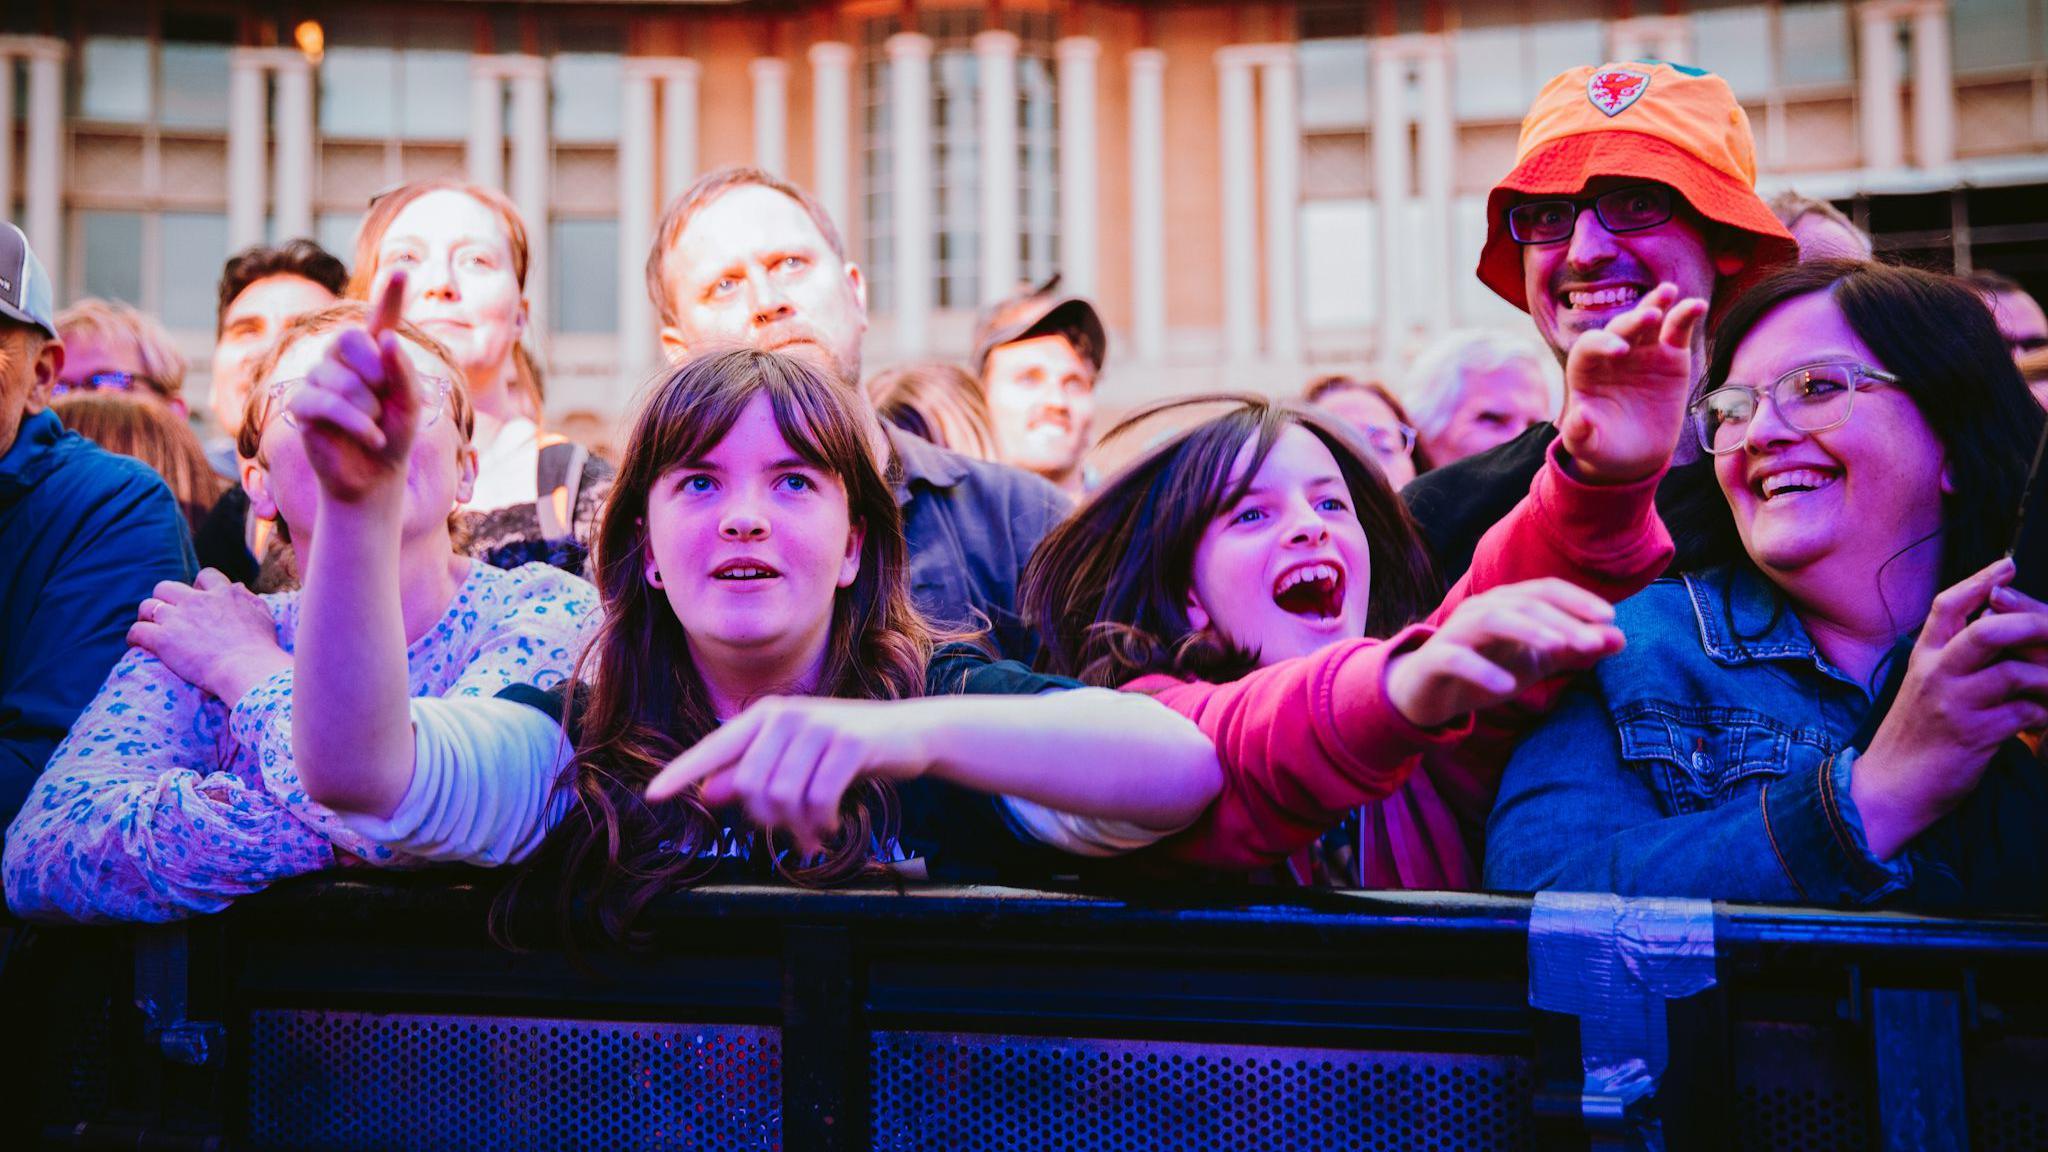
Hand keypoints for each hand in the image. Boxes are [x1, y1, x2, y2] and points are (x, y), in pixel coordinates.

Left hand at [128, 568, 288, 704]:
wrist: (247, 668)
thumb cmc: (261, 647)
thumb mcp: (263, 615)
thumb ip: (248, 598)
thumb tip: (236, 587)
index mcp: (223, 593)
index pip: (204, 576)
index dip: (197, 587)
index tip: (197, 599)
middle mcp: (197, 601)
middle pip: (166, 587)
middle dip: (165, 599)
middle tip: (168, 616)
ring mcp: (177, 619)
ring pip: (147, 606)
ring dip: (147, 616)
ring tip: (150, 628)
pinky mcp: (162, 639)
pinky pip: (137, 630)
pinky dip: (135, 636)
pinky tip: (138, 644)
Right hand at [288, 270, 420, 505]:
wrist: (374, 479)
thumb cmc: (394, 438)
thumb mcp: (410, 405)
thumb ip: (402, 371)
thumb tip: (384, 338)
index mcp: (374, 356)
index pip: (380, 320)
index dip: (390, 296)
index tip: (403, 271)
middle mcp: (341, 361)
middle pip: (349, 339)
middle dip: (374, 370)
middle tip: (386, 400)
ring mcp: (318, 380)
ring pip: (340, 379)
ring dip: (368, 408)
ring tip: (376, 427)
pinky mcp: (303, 405)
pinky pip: (326, 403)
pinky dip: (355, 423)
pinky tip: (371, 437)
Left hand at [644, 697, 934, 852]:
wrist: (911, 733)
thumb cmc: (847, 749)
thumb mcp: (796, 759)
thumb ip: (753, 773)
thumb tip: (707, 793)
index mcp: (767, 715)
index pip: (714, 746)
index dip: (682, 772)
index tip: (653, 795)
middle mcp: (787, 714)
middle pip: (750, 784)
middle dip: (768, 821)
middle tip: (791, 837)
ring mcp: (818, 725)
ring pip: (783, 795)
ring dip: (798, 829)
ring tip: (813, 837)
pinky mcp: (848, 743)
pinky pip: (818, 797)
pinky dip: (822, 822)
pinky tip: (831, 826)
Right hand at [1385, 578, 1624, 728]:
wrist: (1425, 695)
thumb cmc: (1484, 672)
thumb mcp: (1535, 664)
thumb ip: (1573, 651)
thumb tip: (1620, 639)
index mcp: (1507, 604)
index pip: (1546, 590)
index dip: (1578, 600)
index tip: (1611, 619)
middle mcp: (1481, 608)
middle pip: (1526, 603)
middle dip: (1562, 621)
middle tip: (1593, 643)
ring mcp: (1456, 631)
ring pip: (1493, 619)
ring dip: (1528, 631)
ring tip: (1557, 648)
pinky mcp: (1435, 658)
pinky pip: (1457, 658)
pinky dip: (1482, 670)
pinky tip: (1506, 687)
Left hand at [1558, 282, 1707, 484]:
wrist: (1633, 454)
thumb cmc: (1602, 445)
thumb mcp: (1586, 445)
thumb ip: (1579, 432)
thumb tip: (1580, 417)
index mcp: (1585, 370)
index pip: (1589, 346)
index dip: (1602, 344)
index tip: (1620, 351)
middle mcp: (1613, 353)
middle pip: (1620, 328)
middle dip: (1633, 321)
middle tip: (1649, 318)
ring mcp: (1643, 351)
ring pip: (1648, 320)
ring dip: (1657, 304)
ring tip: (1669, 292)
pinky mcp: (1671, 355)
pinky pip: (1677, 330)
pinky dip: (1686, 316)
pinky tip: (1697, 305)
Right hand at [1853, 558, 2047, 858]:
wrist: (1889, 787)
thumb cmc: (1914, 737)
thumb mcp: (1926, 688)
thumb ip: (1954, 660)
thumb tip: (1996, 630)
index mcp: (1924, 657)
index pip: (1949, 605)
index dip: (1980, 581)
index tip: (2009, 566)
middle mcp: (1935, 673)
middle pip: (1989, 631)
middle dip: (2033, 625)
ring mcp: (1953, 703)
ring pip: (2015, 673)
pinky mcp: (1973, 734)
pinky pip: (2025, 712)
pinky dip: (2043, 714)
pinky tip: (2040, 719)